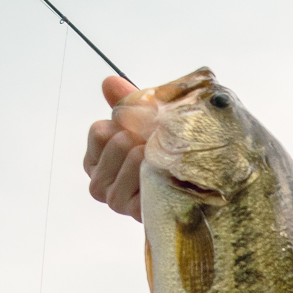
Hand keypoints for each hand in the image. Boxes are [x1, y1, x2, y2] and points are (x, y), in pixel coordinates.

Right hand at [84, 76, 156, 220]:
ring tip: (164, 158)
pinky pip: (144, 175)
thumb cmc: (163, 157)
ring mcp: (115, 200)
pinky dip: (159, 167)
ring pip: (131, 155)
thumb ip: (125, 103)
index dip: (126, 126)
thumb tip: (109, 81)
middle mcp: (99, 184)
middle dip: (143, 136)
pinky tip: (166, 172)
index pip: (100, 131)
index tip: (141, 134)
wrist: (198, 188)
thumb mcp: (144, 125)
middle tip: (159, 147)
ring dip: (154, 150)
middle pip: (116, 141)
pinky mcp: (134, 211)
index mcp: (95, 162)